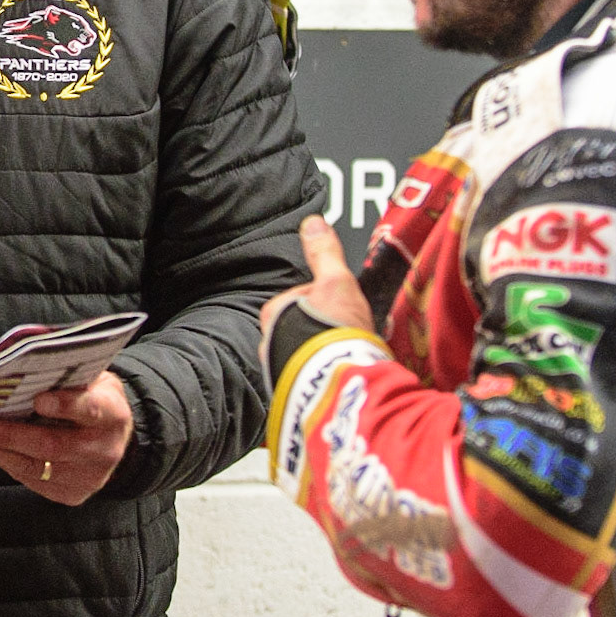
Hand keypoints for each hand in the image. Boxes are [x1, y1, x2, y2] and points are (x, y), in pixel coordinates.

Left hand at [0, 371, 133, 505]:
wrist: (114, 441)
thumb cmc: (93, 398)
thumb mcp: (93, 379)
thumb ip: (67, 374)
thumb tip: (19, 364)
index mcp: (113, 414)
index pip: (91, 410)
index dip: (65, 405)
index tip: (38, 399)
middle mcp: (103, 450)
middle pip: (52, 445)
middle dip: (9, 435)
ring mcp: (87, 477)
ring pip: (33, 467)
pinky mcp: (70, 494)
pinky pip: (30, 479)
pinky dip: (0, 462)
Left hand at [259, 216, 375, 369]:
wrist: (340, 382)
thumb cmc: (335, 332)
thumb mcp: (336, 281)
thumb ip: (324, 252)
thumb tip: (312, 222)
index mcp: (274, 314)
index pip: (300, 300)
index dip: (326, 302)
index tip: (341, 311)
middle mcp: (269, 343)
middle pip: (300, 329)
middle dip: (321, 331)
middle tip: (345, 335)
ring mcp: (280, 371)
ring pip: (304, 355)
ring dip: (322, 356)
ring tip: (346, 358)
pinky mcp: (292, 394)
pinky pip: (309, 379)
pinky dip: (323, 377)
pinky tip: (340, 376)